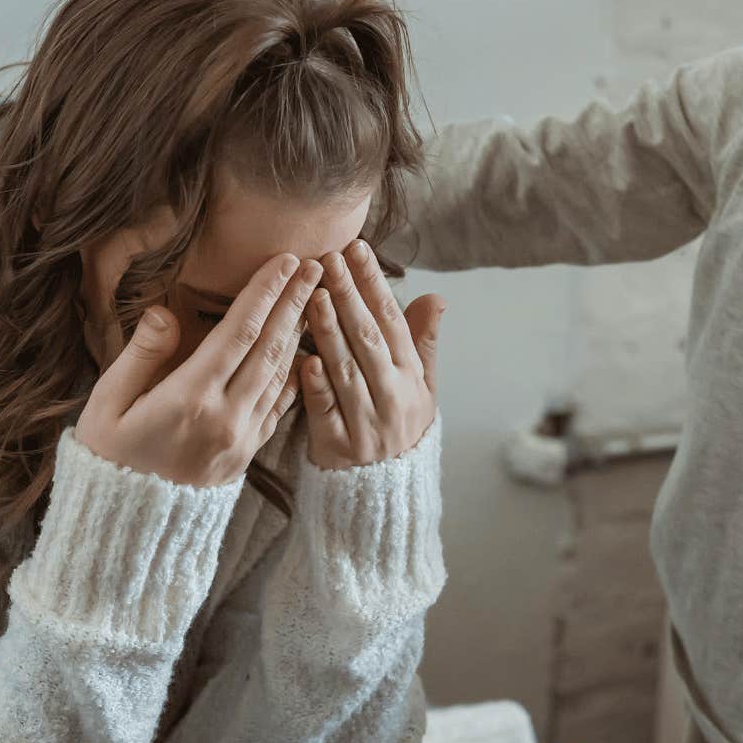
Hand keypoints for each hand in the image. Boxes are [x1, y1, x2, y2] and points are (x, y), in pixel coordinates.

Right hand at [76, 253, 321, 485]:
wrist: (125, 527)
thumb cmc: (108, 459)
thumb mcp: (106, 405)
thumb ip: (139, 356)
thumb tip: (165, 313)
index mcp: (190, 399)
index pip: (239, 333)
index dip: (265, 292)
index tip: (285, 261)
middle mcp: (225, 417)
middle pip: (270, 348)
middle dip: (295, 302)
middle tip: (318, 265)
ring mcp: (242, 439)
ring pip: (282, 375)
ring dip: (301, 332)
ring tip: (315, 297)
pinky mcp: (247, 454)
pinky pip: (280, 407)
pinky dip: (296, 374)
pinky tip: (306, 352)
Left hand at [300, 238, 442, 468]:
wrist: (385, 493)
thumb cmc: (398, 427)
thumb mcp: (422, 388)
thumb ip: (423, 342)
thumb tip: (436, 297)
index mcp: (410, 378)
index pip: (392, 322)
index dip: (374, 284)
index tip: (357, 249)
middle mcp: (391, 398)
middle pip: (368, 340)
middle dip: (348, 296)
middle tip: (329, 259)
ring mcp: (365, 424)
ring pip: (346, 370)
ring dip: (329, 331)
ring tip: (312, 295)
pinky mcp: (337, 447)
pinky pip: (325, 412)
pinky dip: (316, 386)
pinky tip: (306, 360)